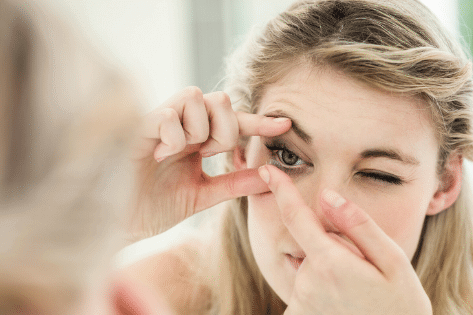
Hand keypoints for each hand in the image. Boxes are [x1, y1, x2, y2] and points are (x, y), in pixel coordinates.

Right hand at [129, 87, 290, 237]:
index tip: (285, 126)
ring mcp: (159, 123)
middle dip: (225, 128)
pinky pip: (167, 114)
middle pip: (219, 99)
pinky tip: (160, 156)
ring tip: (181, 153)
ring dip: (199, 129)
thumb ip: (235, 183)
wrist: (120, 222)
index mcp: (196, 140)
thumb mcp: (203, 195)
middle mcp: (180, 126)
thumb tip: (270, 176)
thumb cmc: (156, 207)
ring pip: (195, 97)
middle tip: (208, 153)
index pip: (233, 123)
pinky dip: (173, 136)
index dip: (259, 123)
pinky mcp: (137, 126)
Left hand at [258, 165, 432, 314]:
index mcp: (329, 263)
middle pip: (310, 243)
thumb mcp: (392, 260)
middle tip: (364, 269)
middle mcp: (307, 282)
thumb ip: (357, 225)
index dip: (281, 189)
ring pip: (309, 265)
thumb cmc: (401, 304)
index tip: (267, 169)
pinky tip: (345, 301)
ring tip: (358, 290)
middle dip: (332, 245)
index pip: (296, 216)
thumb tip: (327, 195)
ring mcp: (300, 302)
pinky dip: (322, 286)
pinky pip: (306, 286)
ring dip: (328, 268)